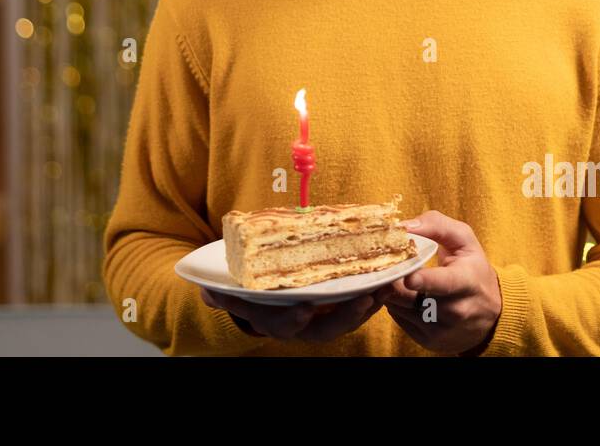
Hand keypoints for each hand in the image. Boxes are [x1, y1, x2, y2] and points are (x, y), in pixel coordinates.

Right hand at [199, 286, 382, 342]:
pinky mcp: (341, 299)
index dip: (295, 320)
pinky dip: (376, 289)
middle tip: (365, 299)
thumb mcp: (230, 292)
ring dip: (371, 303)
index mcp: (278, 321)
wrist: (261, 293)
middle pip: (330, 327)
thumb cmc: (247, 291)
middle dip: (350, 315)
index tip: (303, 309)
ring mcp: (326, 313)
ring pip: (352, 315)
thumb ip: (221, 293)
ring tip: (387, 285)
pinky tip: (391, 273)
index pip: (287, 326)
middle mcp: (305, 323)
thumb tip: (208, 291)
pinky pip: (362, 299)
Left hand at [373, 210, 502, 354]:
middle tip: (387, 266)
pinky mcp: (429, 341)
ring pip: (399, 308)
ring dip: (392, 291)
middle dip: (394, 281)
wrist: (492, 313)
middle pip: (411, 298)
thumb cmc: (473, 269)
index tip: (409, 277)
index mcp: (466, 282)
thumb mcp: (464, 240)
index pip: (444, 284)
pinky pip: (398, 319)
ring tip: (400, 278)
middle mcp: (455, 310)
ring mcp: (441, 329)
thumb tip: (404, 226)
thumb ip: (436, 225)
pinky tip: (407, 294)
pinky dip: (396, 304)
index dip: (424, 281)